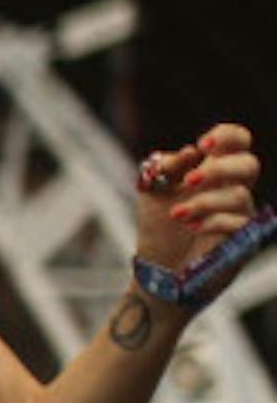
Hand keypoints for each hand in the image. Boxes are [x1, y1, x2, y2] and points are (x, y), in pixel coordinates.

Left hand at [135, 122, 260, 273]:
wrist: (158, 266)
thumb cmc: (159, 224)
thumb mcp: (152, 190)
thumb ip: (165, 167)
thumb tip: (190, 152)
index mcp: (213, 168)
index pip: (237, 141)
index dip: (227, 136)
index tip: (202, 145)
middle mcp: (232, 187)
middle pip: (249, 164)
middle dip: (219, 169)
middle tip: (189, 181)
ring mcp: (241, 213)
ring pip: (239, 196)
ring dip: (203, 203)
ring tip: (176, 214)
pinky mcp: (243, 239)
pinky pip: (238, 223)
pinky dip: (212, 222)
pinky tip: (192, 227)